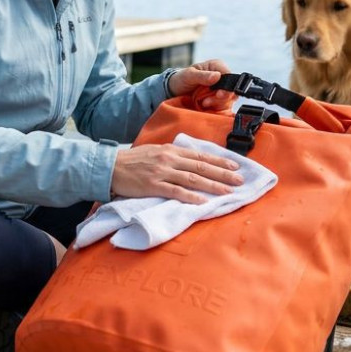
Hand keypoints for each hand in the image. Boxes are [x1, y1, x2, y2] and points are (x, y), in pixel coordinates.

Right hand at [111, 143, 243, 204]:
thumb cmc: (133, 161)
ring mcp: (162, 172)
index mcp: (171, 150)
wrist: (111, 167)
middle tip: (239, 180)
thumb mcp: (156, 152)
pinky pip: (176, 192)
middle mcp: (170, 159)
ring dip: (213, 185)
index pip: (200, 156)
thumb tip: (191, 162)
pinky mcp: (154, 186)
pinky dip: (191, 196)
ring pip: (193, 179)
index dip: (219, 161)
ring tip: (228, 192)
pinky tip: (203, 201)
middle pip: (201, 167)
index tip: (235, 166)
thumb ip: (173, 156)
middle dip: (223, 174)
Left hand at [168, 59, 236, 109]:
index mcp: (217, 67)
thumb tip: (217, 76)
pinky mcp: (219, 102)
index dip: (227, 86)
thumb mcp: (189, 75)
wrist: (175, 91)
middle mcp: (222, 78)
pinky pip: (224, 108)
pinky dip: (216, 109)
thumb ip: (202, 76)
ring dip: (216, 104)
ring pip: (229, 101)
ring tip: (203, 103)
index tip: (218, 94)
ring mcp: (222, 91)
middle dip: (220, 98)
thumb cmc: (182, 79)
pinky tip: (205, 107)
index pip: (230, 76)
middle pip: (232, 90)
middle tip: (206, 101)